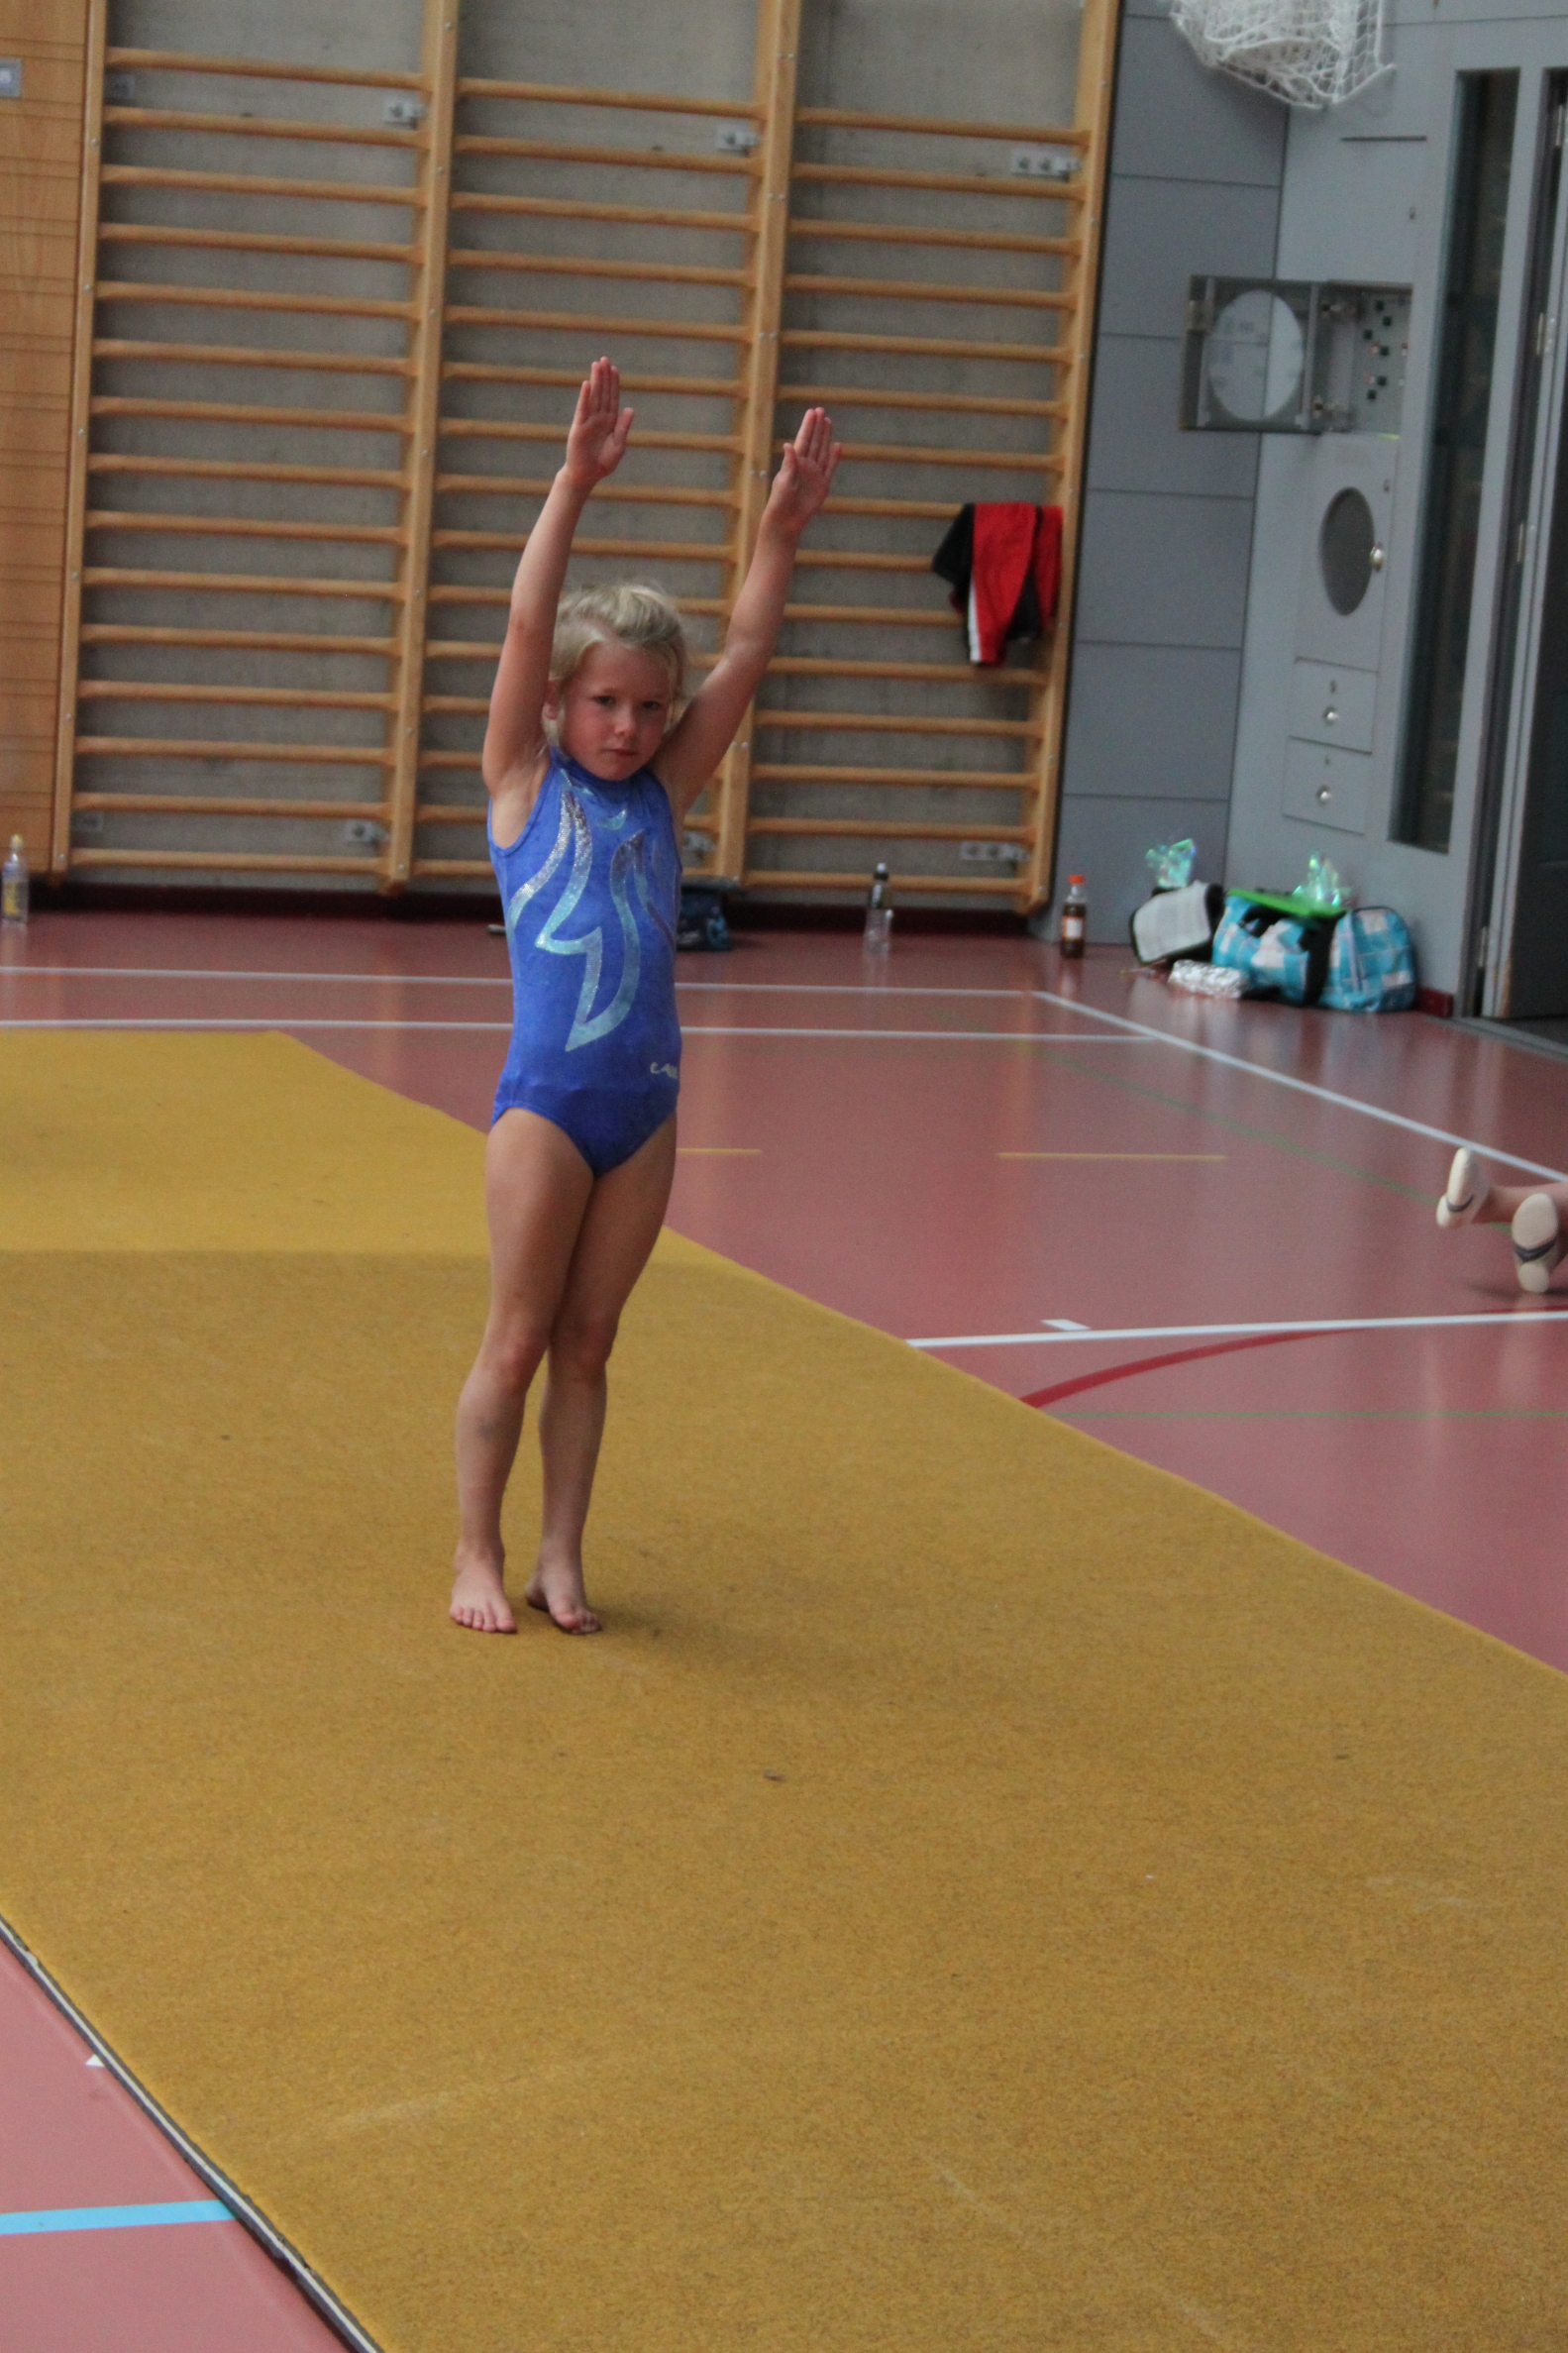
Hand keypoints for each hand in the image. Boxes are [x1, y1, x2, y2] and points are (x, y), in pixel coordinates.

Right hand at [562, 358, 633, 489]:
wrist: (587, 476)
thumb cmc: (602, 463)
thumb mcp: (618, 446)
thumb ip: (623, 428)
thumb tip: (631, 408)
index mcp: (610, 422)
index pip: (612, 398)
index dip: (614, 384)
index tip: (615, 369)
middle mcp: (599, 418)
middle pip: (603, 393)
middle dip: (604, 376)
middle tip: (604, 359)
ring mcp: (588, 421)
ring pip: (594, 397)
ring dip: (596, 380)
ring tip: (596, 364)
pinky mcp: (579, 427)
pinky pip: (583, 409)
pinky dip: (585, 397)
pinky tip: (587, 384)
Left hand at [765, 407, 840, 539]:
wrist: (786, 521)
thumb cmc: (780, 501)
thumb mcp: (783, 481)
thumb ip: (789, 463)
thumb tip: (788, 444)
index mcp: (794, 462)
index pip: (803, 440)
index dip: (808, 426)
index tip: (812, 412)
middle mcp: (805, 466)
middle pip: (814, 442)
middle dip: (817, 427)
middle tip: (821, 410)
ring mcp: (815, 474)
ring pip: (822, 451)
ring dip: (826, 437)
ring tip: (828, 421)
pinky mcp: (823, 485)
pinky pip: (831, 468)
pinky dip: (835, 458)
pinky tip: (838, 445)